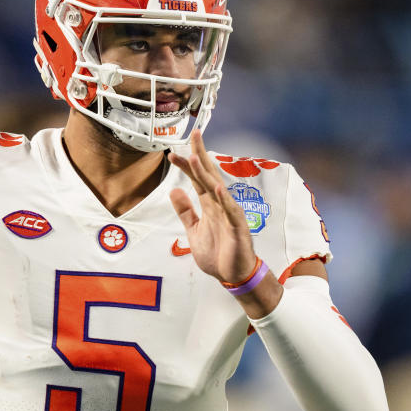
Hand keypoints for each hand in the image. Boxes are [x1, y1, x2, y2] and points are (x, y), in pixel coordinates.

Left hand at [167, 130, 259, 284]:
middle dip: (200, 155)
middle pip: (209, 175)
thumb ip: (186, 211)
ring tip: (194, 157)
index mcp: (210, 205)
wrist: (233, 276)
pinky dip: (225, 199)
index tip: (172, 153)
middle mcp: (220, 205)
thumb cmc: (218, 253)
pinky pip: (231, 211)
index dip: (186, 166)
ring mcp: (230, 215)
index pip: (197, 179)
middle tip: (193, 135)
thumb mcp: (194, 230)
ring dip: (206, 173)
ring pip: (217, 189)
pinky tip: (217, 188)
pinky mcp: (238, 228)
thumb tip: (174, 191)